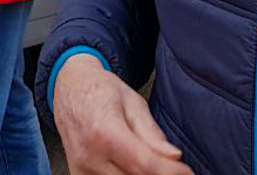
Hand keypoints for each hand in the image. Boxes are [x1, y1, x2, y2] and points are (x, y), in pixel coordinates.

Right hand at [52, 54, 192, 174]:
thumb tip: (174, 158)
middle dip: (159, 174)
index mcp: (104, 131)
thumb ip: (152, 134)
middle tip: (175, 168)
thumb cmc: (101, 90)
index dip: (170, 173)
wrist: (68, 89)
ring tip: (153, 165)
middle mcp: (89, 156)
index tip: (187, 173)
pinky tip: (132, 168)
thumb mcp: (132, 102)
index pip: (144, 164)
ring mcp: (81, 170)